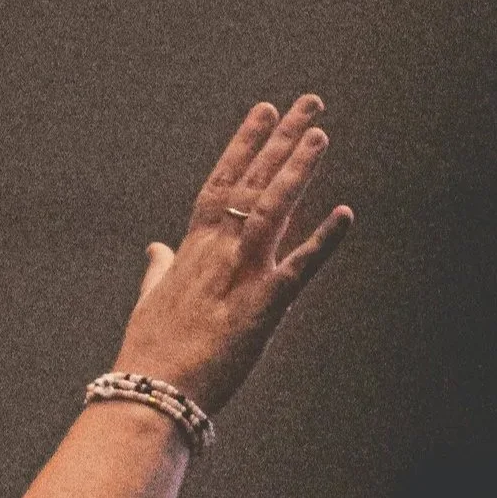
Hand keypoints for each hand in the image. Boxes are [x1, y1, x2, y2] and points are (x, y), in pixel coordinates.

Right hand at [110, 95, 353, 414]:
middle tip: (309, 103)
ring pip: (271, 209)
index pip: (221, 183)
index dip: (244, 145)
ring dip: (297, 170)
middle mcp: (216, 252)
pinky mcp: (263, 306)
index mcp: (191, 250)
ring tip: (320, 134)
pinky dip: (325, 240)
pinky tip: (347, 214)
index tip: (263, 112)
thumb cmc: (149, 355)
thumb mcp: (150, 303)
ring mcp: (240, 276)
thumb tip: (156, 248)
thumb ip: (158, 270)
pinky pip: (300, 267)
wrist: (152, 394)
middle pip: (252, 183)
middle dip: (280, 140)